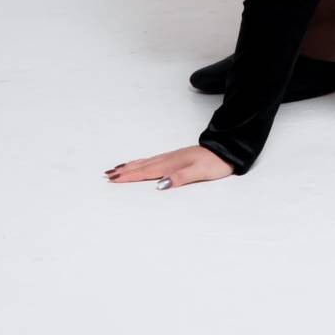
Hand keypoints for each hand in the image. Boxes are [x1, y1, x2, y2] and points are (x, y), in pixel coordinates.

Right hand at [103, 145, 235, 188]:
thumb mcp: (200, 172)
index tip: (113, 178)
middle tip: (107, 174)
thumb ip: (180, 178)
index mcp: (172, 164)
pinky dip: (143, 163)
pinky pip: (154, 160)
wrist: (227, 149)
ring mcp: (172, 157)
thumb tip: (160, 185)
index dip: (129, 176)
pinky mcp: (177, 158)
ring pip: (147, 162)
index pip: (146, 172)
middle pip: (142, 166)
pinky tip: (142, 164)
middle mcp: (169, 159)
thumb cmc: (215, 162)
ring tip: (117, 169)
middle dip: (125, 171)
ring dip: (131, 166)